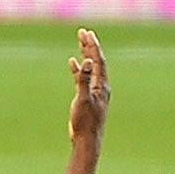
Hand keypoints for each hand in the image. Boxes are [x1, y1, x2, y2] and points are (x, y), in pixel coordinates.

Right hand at [67, 28, 108, 143]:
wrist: (87, 140)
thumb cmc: (85, 122)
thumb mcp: (82, 99)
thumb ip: (84, 79)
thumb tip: (89, 61)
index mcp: (102, 85)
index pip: (99, 61)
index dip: (93, 46)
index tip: (87, 34)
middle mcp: (101, 86)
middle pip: (96, 61)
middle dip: (89, 46)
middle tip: (83, 32)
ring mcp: (95, 91)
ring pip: (91, 68)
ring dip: (85, 54)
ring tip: (80, 42)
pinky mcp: (87, 97)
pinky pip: (83, 78)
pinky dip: (78, 69)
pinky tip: (72, 62)